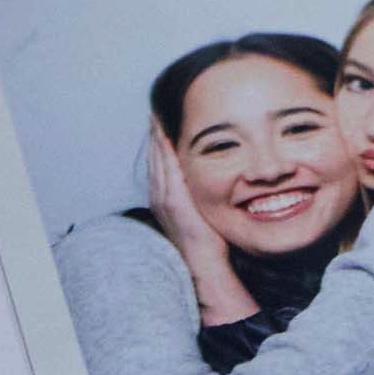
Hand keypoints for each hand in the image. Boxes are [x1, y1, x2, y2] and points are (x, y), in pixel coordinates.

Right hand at [147, 121, 252, 321]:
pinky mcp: (172, 199)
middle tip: (157, 111)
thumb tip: (219, 178)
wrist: (204, 263)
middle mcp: (160, 195)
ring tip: (158, 116)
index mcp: (165, 197)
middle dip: (156, 133)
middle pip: (155, 156)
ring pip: (157, 159)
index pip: (160, 162)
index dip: (160, 142)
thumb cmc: (210, 240)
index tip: (163, 122)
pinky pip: (165, 167)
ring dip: (157, 137)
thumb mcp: (203, 211)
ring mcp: (163, 197)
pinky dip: (163, 150)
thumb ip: (204, 193)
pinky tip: (165, 134)